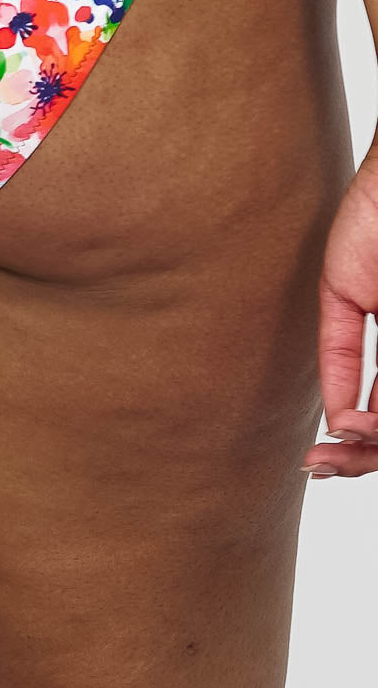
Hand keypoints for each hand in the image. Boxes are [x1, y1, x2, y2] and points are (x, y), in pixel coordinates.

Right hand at [304, 149, 377, 476]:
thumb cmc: (375, 221)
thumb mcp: (345, 296)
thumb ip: (341, 354)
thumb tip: (336, 416)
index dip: (357, 447)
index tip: (317, 460)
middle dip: (361, 456)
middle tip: (321, 466)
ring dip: (373, 442)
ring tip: (340, 441)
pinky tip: (358, 419)